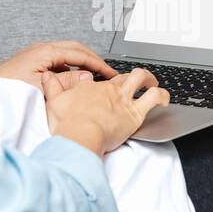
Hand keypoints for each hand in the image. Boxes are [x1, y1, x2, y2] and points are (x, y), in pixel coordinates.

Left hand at [0, 40, 117, 89]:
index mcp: (46, 52)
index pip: (80, 54)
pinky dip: (70, 68)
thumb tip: (87, 77)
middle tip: (107, 72)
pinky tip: (73, 81)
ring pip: (67, 55)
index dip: (99, 64)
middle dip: (93, 60)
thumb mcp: (42, 88)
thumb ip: (66, 81)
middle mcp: (42, 49)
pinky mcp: (32, 63)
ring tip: (93, 77)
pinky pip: (58, 62)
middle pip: (76, 49)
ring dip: (81, 64)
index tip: (111, 73)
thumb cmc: (8, 90)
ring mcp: (37, 55)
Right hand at [41, 67, 170, 155]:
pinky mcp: (135, 113)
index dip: (104, 84)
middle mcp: (108, 90)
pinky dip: (162, 95)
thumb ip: (52, 86)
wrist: (80, 136)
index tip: (105, 91)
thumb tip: (47, 75)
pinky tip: (165, 99)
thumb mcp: (53, 101)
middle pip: (123, 76)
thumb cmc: (67, 124)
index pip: (100, 81)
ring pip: (141, 78)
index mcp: (90, 87)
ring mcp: (123, 99)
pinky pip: (154, 98)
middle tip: (134, 82)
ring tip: (153, 83)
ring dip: (149, 79)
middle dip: (130, 77)